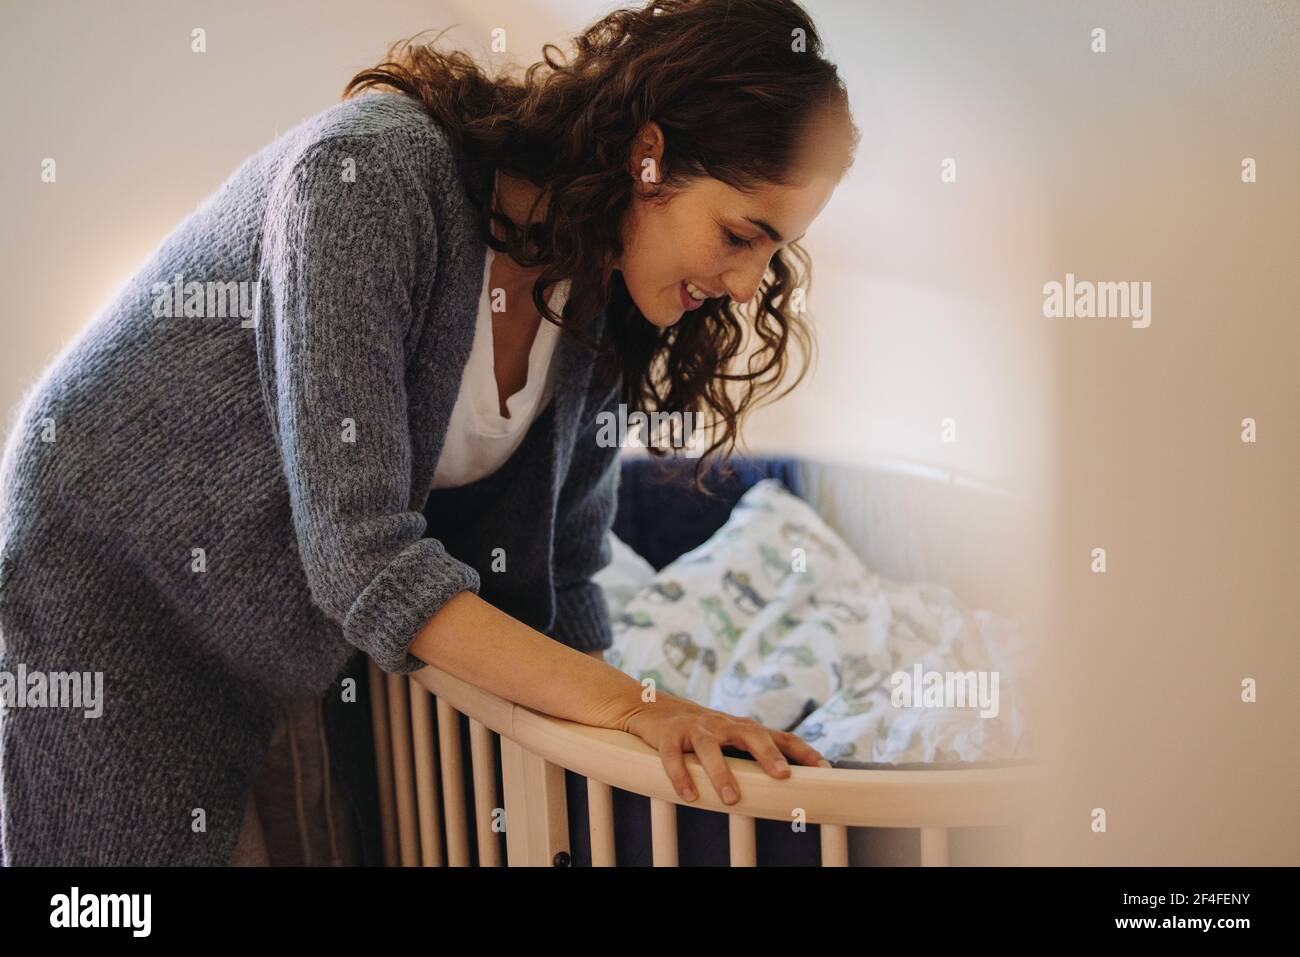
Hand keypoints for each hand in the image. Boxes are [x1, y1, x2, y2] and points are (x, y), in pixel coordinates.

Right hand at [621, 693, 831, 805]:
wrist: (651, 708)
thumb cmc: (700, 730)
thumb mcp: (729, 736)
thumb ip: (754, 753)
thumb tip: (790, 780)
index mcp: (742, 727)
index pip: (779, 736)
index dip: (802, 751)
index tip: (825, 768)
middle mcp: (722, 724)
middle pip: (750, 733)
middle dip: (768, 754)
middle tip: (783, 776)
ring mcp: (695, 729)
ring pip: (710, 748)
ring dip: (722, 773)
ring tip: (732, 798)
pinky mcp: (669, 736)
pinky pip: (674, 757)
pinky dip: (681, 776)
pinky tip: (689, 795)